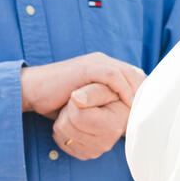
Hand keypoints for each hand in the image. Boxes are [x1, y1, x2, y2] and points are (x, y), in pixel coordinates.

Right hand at [21, 53, 144, 117]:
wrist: (33, 90)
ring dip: (136, 92)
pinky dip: (123, 89)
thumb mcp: (86, 101)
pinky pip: (112, 75)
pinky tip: (126, 103)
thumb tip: (120, 119)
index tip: (146, 111)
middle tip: (146, 112)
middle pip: (134, 73)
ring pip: (127, 73)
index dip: (142, 92)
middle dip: (144, 92)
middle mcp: (102, 61)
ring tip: (138, 110)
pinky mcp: (87, 67)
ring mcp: (95, 62)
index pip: (133, 75)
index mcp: (103, 66)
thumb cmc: (57, 100)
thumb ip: (101, 102)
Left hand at [52, 82, 131, 159]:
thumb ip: (94, 91)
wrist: (107, 99)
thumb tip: (77, 98)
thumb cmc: (104, 87)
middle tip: (79, 102)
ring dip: (65, 119)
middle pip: (67, 126)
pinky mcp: (86, 153)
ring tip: (79, 110)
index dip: (75, 101)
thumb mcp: (103, 82)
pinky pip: (62, 142)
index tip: (82, 93)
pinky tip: (76, 122)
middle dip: (68, 110)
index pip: (78, 116)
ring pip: (62, 134)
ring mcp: (96, 150)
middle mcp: (107, 142)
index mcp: (114, 124)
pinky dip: (64, 130)